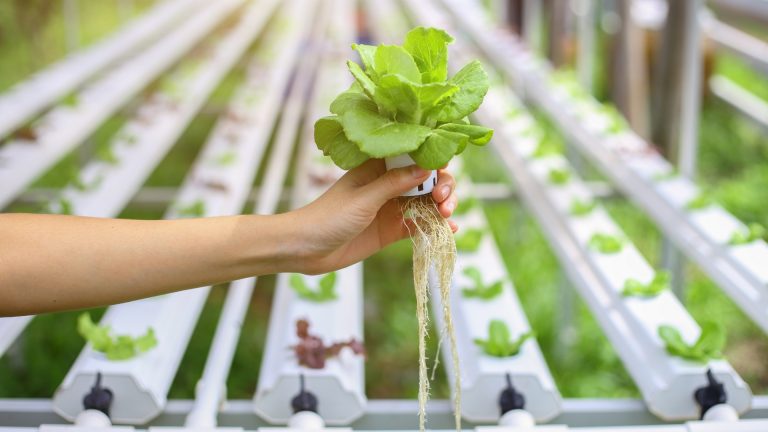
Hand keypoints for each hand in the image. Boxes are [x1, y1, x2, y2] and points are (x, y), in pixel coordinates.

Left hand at [289, 159, 457, 273]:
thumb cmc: (328, 217)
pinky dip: (435, 227)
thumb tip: (426, 168)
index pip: (412, 155)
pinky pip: (419, 226)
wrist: (306, 249)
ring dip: (442, 207)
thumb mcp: (364, 198)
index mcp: (378, 167)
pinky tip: (448, 231)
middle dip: (441, 186)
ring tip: (447, 216)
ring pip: (426, 202)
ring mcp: (391, 208)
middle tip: (442, 200)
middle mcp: (388, 185)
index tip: (443, 168)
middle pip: (426, 179)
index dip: (432, 159)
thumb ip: (394, 184)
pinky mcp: (391, 230)